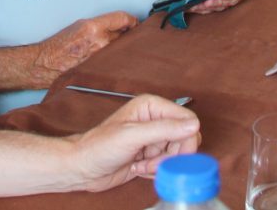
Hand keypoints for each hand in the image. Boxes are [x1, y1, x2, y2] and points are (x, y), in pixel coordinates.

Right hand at [31, 12, 138, 86]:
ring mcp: (102, 58)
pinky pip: (115, 62)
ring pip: (122, 50)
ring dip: (124, 49)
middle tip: (131, 36)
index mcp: (93, 28)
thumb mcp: (78, 26)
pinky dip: (116, 60)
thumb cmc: (58, 45)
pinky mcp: (100, 70)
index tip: (135, 22)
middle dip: (129, 35)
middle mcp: (100, 42)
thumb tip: (117, 27)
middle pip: (127, 36)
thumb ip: (99, 25)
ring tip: (121, 50)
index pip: (123, 19)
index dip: (132, 20)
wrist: (45, 64)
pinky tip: (113, 61)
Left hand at [68, 94, 200, 191]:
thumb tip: (192, 124)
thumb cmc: (99, 146)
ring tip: (139, 163)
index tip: (171, 153)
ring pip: (178, 155)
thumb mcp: (132, 136)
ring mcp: (154, 138)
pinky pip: (168, 165)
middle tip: (149, 159)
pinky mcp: (151, 155)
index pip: (188, 120)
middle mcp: (155, 120)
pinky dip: (156, 171)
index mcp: (152, 106)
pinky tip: (138, 167)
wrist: (84, 167)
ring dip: (161, 165)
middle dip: (170, 156)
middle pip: (186, 140)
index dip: (185, 140)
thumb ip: (163, 129)